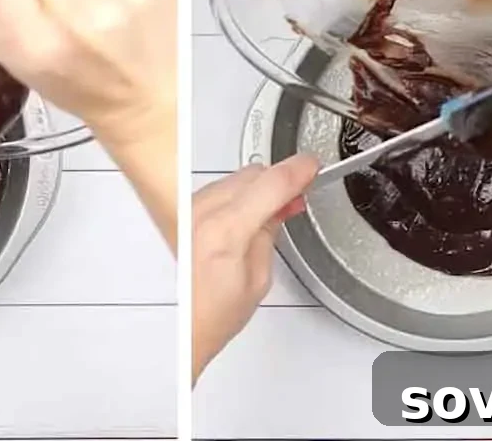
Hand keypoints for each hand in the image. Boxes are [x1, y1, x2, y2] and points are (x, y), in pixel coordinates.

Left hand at [192, 156, 318, 382]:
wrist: (179, 324)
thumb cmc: (212, 313)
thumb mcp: (258, 278)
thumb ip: (270, 231)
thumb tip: (283, 203)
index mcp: (224, 231)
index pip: (271, 184)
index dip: (297, 172)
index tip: (312, 167)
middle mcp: (201, 211)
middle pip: (252, 174)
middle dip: (278, 182)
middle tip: (297, 196)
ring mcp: (188, 207)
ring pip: (235, 178)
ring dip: (257, 188)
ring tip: (272, 211)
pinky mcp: (182, 208)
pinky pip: (217, 188)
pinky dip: (237, 194)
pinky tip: (248, 212)